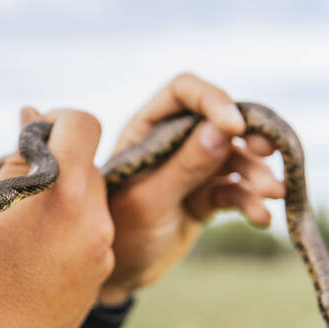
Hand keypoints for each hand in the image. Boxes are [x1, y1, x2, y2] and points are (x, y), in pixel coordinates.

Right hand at [0, 109, 114, 327]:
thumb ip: (17, 159)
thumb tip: (33, 117)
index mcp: (63, 195)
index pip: (85, 124)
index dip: (60, 119)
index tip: (35, 135)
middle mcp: (95, 219)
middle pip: (87, 163)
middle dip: (56, 163)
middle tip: (19, 189)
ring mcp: (102, 248)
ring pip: (88, 196)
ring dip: (62, 195)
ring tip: (24, 227)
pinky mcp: (101, 270)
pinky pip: (91, 226)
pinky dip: (69, 223)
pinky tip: (38, 249)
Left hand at [98, 73, 284, 303]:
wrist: (122, 271)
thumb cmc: (119, 232)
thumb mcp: (148, 199)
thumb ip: (183, 166)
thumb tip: (223, 131)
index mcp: (145, 130)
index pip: (182, 92)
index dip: (212, 100)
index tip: (236, 126)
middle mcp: (171, 143)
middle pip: (216, 121)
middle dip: (245, 135)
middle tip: (266, 150)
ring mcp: (191, 169)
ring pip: (233, 157)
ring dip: (255, 172)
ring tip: (271, 193)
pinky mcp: (206, 195)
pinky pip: (235, 190)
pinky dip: (250, 200)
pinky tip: (260, 218)